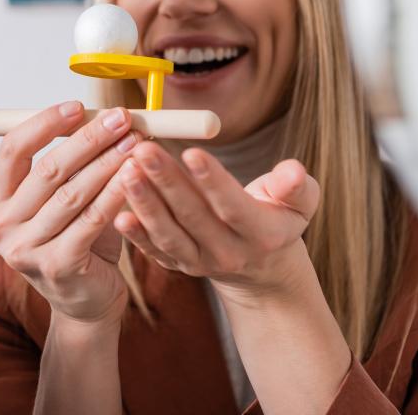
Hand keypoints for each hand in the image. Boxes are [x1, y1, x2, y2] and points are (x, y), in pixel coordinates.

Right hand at [0, 102, 138, 324]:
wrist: (87, 302)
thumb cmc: (77, 242)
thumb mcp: (65, 198)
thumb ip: (72, 164)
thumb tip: (102, 115)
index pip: (12, 149)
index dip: (45, 123)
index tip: (79, 106)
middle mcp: (1, 226)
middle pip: (46, 169)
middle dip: (88, 139)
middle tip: (120, 118)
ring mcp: (24, 250)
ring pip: (71, 193)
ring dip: (107, 162)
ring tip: (135, 141)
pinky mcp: (56, 266)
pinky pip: (91, 220)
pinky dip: (115, 192)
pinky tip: (134, 175)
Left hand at [115, 142, 318, 299]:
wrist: (262, 267)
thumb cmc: (278, 217)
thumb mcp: (300, 203)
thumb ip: (296, 187)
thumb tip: (293, 172)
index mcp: (261, 234)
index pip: (234, 206)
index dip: (213, 181)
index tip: (192, 151)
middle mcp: (228, 252)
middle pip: (193, 216)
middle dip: (167, 182)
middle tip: (143, 150)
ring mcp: (200, 261)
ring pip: (169, 234)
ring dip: (145, 203)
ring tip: (126, 171)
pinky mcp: (177, 264)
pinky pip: (154, 251)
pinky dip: (136, 236)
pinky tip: (117, 215)